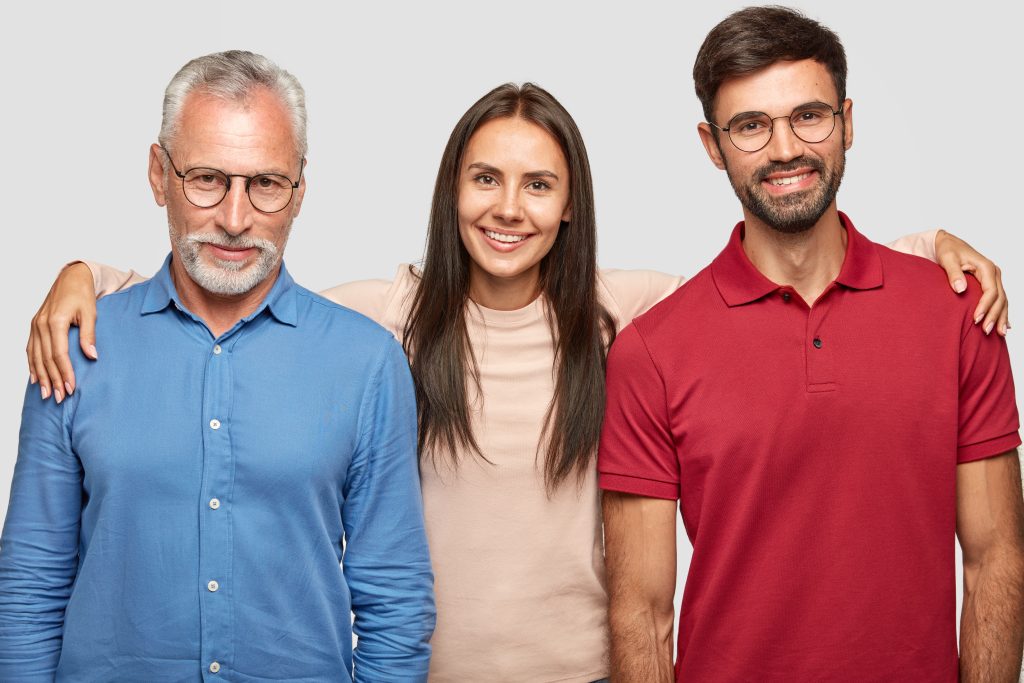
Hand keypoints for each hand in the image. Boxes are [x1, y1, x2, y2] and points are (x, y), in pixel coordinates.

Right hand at [27, 262, 98, 402]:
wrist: (71, 278)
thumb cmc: (83, 295)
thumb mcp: (91, 313)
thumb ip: (89, 335)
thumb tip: (92, 356)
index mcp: (55, 321)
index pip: (59, 354)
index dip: (64, 372)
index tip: (70, 388)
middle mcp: (41, 324)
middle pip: (45, 359)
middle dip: (52, 379)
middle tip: (59, 398)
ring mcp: (35, 325)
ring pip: (35, 356)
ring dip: (40, 376)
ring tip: (46, 394)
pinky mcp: (34, 325)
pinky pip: (30, 349)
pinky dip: (31, 364)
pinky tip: (34, 378)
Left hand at [934, 230, 1008, 335]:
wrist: (948, 243)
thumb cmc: (947, 250)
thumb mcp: (948, 259)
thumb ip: (953, 273)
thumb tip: (960, 289)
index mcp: (986, 267)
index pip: (991, 291)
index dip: (985, 306)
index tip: (976, 319)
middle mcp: (994, 273)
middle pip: (1000, 298)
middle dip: (994, 315)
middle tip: (986, 331)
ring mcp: (994, 278)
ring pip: (1003, 300)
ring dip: (1001, 317)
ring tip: (998, 334)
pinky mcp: (990, 283)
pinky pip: (1000, 299)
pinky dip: (1002, 312)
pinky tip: (1004, 325)